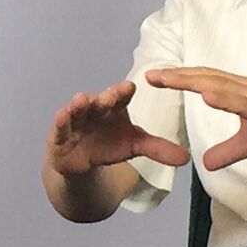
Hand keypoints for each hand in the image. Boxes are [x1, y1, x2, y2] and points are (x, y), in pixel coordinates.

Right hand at [45, 81, 193, 177]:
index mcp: (114, 108)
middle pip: (101, 100)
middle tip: (114, 92)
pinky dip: (60, 121)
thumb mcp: (134, 146)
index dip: (124, 91)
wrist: (80, 160)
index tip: (130, 87)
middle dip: (106, 96)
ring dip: (78, 104)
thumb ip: (158, 149)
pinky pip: (59, 126)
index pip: (121, 96)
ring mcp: (76, 120)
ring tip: (81, 100)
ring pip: (78, 110)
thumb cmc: (109, 143)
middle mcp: (95, 109)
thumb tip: (187, 159)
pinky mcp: (60, 134)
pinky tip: (61, 116)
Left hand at [141, 67, 246, 169]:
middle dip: (176, 76)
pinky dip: (223, 96)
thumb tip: (205, 163)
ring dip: (191, 80)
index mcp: (242, 93)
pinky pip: (243, 101)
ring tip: (167, 78)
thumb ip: (227, 151)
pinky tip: (206, 94)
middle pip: (206, 77)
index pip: (205, 82)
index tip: (155, 78)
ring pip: (219, 84)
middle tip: (150, 74)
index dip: (180, 79)